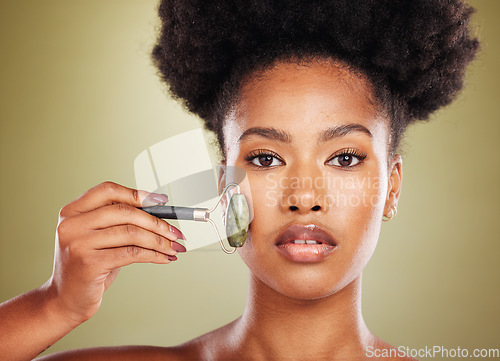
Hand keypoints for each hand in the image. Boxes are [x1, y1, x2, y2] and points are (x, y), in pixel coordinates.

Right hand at [48, 181, 185, 325]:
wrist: (65, 299)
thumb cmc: (88, 265)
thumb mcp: (98, 238)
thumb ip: (118, 221)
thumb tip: (159, 213)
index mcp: (72, 211)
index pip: (108, 191)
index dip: (138, 194)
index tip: (162, 201)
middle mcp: (72, 224)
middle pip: (124, 212)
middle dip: (156, 222)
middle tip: (175, 232)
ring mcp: (79, 243)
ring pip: (131, 233)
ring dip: (159, 241)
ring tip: (174, 247)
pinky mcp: (90, 264)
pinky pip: (132, 253)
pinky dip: (154, 255)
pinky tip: (164, 258)